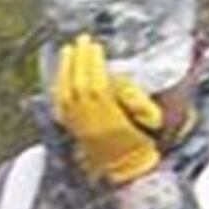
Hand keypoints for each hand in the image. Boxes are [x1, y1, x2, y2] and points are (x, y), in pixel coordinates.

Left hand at [51, 34, 165, 186]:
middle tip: (82, 40)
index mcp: (109, 118)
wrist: (125, 168)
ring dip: (65, 69)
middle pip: (79, 84)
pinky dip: (58, 86)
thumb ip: (139, 101)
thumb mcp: (150, 122)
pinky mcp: (71, 128)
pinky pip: (59, 104)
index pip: (96, 85)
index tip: (96, 46)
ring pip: (65, 92)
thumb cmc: (140, 143)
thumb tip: (122, 81)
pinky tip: (60, 74)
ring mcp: (77, 125)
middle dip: (79, 60)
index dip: (94, 64)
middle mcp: (89, 120)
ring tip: (68, 50)